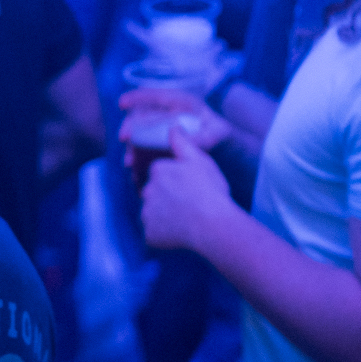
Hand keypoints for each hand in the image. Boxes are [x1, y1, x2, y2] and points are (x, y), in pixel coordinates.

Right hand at [117, 86, 232, 153]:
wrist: (221, 144)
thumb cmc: (219, 133)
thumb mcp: (216, 132)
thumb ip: (201, 136)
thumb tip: (179, 139)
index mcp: (181, 102)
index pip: (155, 95)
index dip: (137, 97)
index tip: (122, 103)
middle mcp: (166, 111)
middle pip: (142, 114)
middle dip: (131, 126)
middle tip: (124, 138)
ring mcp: (160, 125)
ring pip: (139, 131)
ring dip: (132, 146)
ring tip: (129, 161)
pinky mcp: (157, 139)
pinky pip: (143, 145)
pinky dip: (137, 155)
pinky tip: (134, 166)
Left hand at [137, 125, 239, 251]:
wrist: (213, 225)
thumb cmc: (210, 191)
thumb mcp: (200, 161)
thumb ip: (182, 143)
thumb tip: (172, 127)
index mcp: (158, 171)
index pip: (160, 173)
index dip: (175, 180)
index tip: (189, 187)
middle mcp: (147, 190)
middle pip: (153, 192)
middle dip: (166, 197)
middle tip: (188, 204)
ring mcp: (147, 213)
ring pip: (153, 213)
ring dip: (164, 216)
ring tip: (186, 219)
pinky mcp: (149, 234)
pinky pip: (154, 233)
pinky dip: (163, 234)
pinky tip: (180, 233)